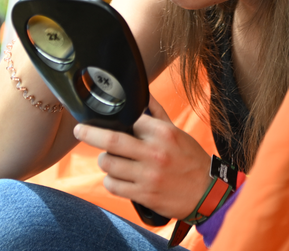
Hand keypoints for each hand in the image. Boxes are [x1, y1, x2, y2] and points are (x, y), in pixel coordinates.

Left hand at [73, 96, 211, 218]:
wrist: (208, 193)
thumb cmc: (191, 160)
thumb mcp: (177, 132)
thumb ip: (158, 113)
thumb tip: (143, 94)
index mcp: (163, 133)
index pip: (129, 120)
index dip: (115, 120)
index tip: (103, 119)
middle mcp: (154, 153)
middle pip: (112, 140)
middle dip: (90, 134)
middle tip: (80, 130)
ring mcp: (148, 175)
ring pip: (109, 164)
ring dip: (105, 161)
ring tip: (111, 160)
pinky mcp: (144, 194)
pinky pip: (113, 186)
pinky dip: (111, 181)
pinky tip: (117, 178)